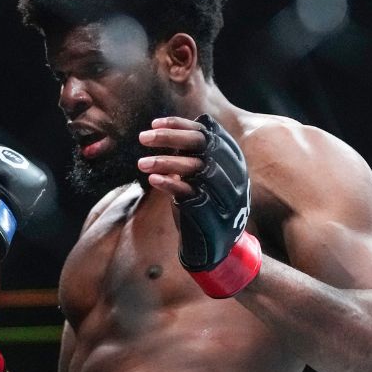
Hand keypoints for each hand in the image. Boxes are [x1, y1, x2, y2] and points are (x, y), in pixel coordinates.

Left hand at [138, 115, 261, 297]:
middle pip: (200, 144)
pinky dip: (169, 183)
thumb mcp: (203, 176)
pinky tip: (152, 179)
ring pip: (194, 167)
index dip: (179, 125)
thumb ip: (193, 155)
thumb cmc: (205, 205)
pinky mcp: (208, 209)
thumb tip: (170, 130)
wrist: (217, 247)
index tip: (154, 123)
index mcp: (231, 159)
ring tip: (141, 163)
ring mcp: (221, 190)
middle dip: (170, 137)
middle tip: (143, 136)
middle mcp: (230, 171)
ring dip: (164, 162)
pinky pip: (187, 191)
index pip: (206, 133)